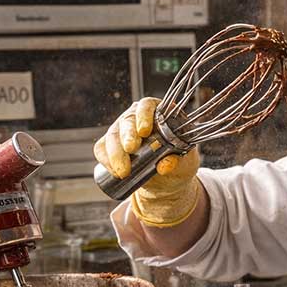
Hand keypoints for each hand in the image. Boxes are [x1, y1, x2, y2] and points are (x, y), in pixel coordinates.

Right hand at [93, 97, 201, 226]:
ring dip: (115, 153)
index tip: (145, 131)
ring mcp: (122, 130)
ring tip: (124, 171)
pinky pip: (102, 148)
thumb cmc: (179, 164)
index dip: (144, 115)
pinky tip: (115, 171)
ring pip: (112, 135)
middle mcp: (137, 118)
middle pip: (127, 120)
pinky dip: (106, 160)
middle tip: (131, 149)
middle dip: (127, 135)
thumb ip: (177, 162)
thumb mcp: (184, 164)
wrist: (168, 180)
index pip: (148, 106)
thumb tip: (165, 166)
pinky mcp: (111, 145)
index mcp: (159, 114)